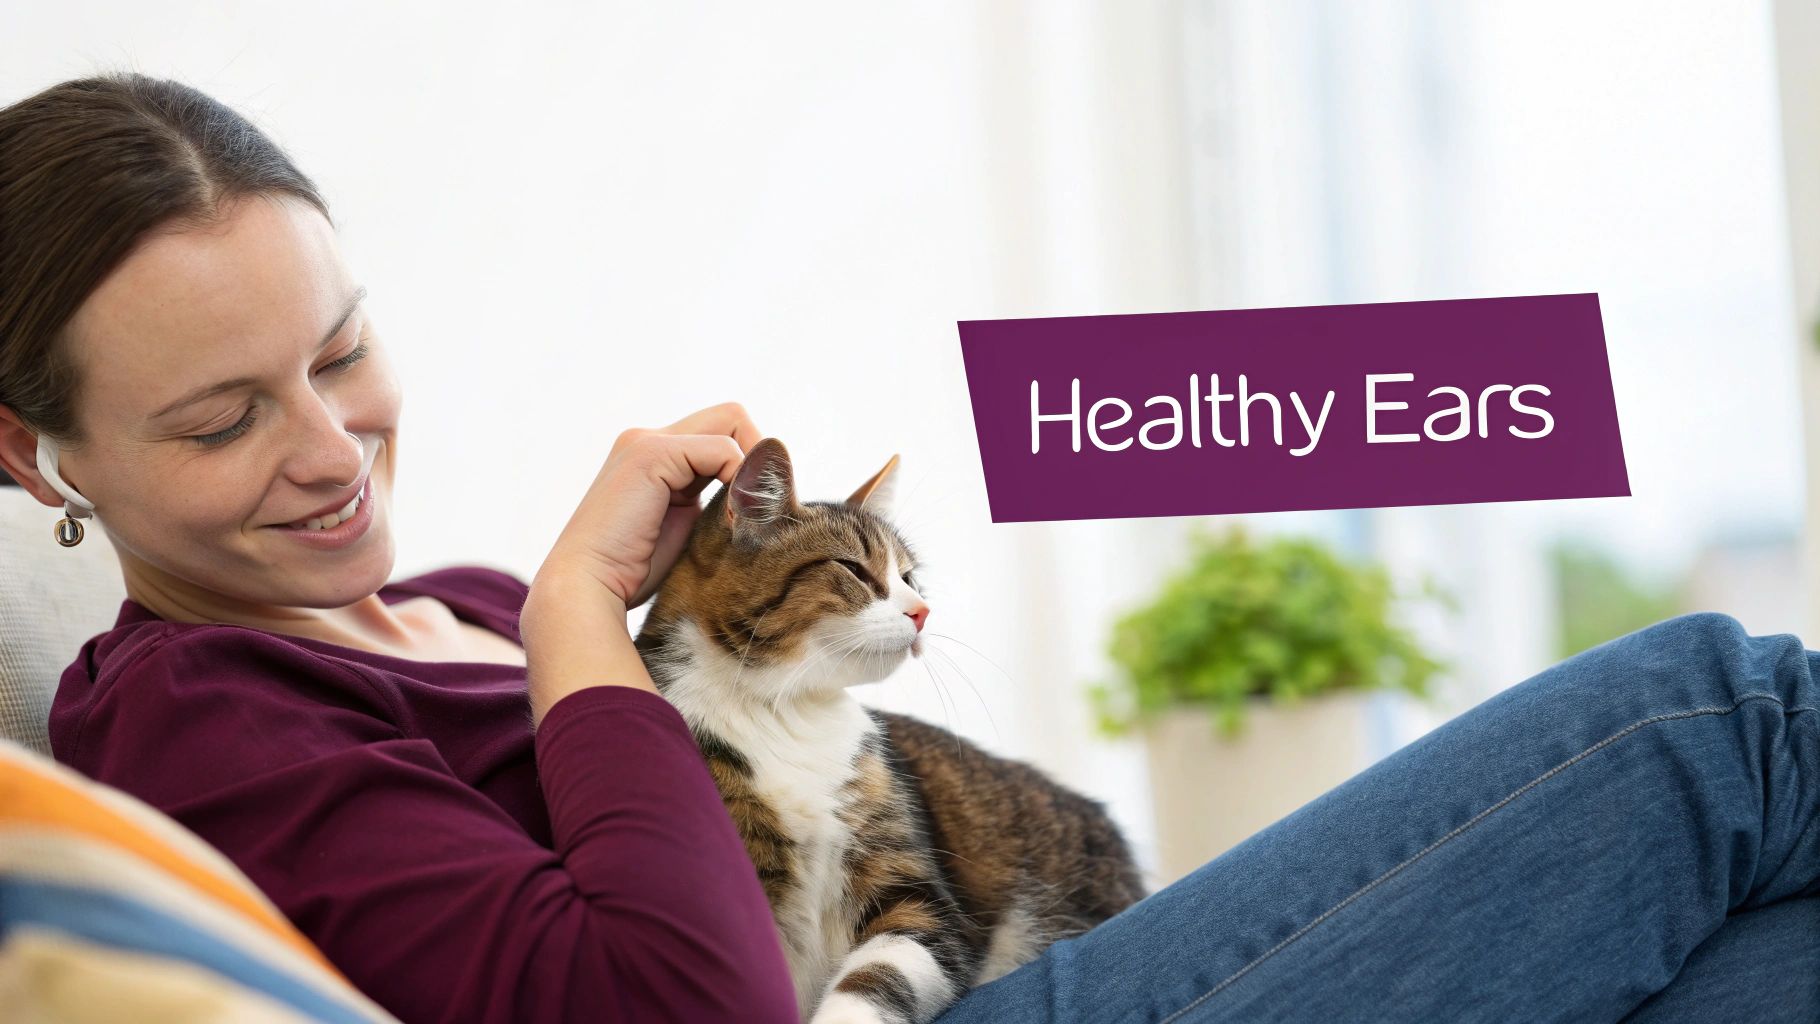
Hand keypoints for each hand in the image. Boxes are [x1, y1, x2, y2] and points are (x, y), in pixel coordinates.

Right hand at [535, 402, 762, 609]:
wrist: (588, 589)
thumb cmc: (632, 573)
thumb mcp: (686, 528)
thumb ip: (715, 501)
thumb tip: (762, 494)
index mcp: (654, 457)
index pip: (722, 435)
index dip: (749, 466)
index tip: (753, 512)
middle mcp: (648, 439)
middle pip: (731, 417)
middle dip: (758, 458)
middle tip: (760, 506)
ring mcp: (647, 441)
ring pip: (732, 423)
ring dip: (753, 470)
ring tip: (744, 517)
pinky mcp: (652, 454)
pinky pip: (723, 450)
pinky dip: (739, 480)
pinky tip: (729, 520)